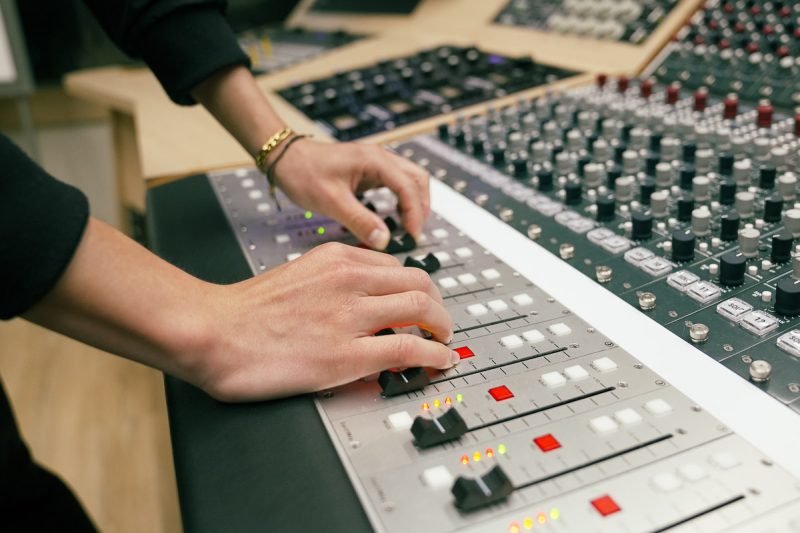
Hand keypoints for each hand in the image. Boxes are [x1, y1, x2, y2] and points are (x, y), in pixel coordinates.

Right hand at [197, 243, 457, 400]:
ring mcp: (350, 316)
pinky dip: (434, 355)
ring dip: (442, 328)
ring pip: (422, 310)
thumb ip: (332, 283)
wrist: (212, 331)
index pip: (396, 266)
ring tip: (445, 343)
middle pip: (419, 282)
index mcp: (335, 259)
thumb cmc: (243, 311)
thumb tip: (358, 303)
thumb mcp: (297, 276)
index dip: (417, 287)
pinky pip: (409, 348)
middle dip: (437, 305)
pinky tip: (440, 362)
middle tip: (440, 323)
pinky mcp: (347, 354)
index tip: (420, 302)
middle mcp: (349, 280)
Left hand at [272, 138, 430, 249]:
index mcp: (375, 160)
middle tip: (414, 232)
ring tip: (408, 227)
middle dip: (421, 206)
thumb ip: (359, 221)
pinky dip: (400, 200)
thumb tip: (384, 240)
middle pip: (417, 180)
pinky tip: (393, 217)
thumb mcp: (332, 201)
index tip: (413, 236)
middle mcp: (379, 158)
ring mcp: (375, 164)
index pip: (409, 187)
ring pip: (409, 181)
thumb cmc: (302, 172)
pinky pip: (395, 184)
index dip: (415, 213)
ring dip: (413, 203)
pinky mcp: (368, 172)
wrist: (284, 158)